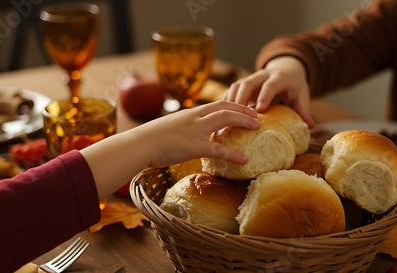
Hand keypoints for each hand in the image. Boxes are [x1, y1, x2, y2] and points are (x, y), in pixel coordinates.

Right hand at [135, 100, 260, 166]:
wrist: (139, 144)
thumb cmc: (151, 138)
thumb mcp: (171, 127)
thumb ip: (184, 128)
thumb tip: (191, 134)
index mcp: (191, 113)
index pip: (218, 104)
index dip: (235, 105)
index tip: (246, 109)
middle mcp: (195, 118)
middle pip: (226, 107)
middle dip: (244, 110)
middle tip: (258, 117)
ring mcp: (195, 131)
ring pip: (226, 120)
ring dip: (244, 122)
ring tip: (257, 128)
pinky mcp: (193, 147)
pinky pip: (218, 150)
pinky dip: (233, 154)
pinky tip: (244, 159)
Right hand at [223, 56, 314, 127]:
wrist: (286, 69)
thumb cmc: (294, 86)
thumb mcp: (302, 95)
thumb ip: (303, 110)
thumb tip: (310, 126)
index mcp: (279, 77)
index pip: (271, 85)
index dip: (265, 96)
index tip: (259, 109)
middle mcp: (263, 75)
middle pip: (249, 83)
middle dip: (242, 98)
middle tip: (237, 115)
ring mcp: (251, 78)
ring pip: (237, 85)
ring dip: (231, 101)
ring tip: (227, 118)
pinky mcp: (243, 84)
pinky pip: (231, 90)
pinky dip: (226, 102)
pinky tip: (222, 116)